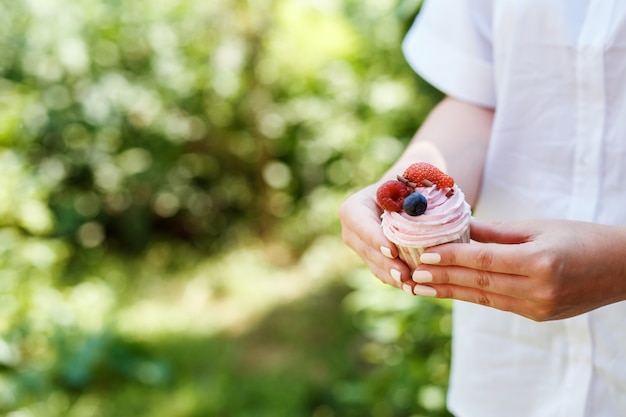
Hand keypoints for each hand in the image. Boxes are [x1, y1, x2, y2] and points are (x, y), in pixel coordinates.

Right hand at [339, 184, 416, 293]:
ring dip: (392, 276)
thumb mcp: (406, 181)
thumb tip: (421, 205)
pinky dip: (396, 280)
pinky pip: (381, 272)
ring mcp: (359, 246)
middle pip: (367, 249)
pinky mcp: (370, 258)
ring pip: (374, 264)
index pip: (362, 225)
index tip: (392, 250)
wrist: (400, 193)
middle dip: (386, 263)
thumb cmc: (405, 183)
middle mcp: (350, 229)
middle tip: (405, 275)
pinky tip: (413, 288)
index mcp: (354, 207)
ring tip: (411, 286)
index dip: (376, 239)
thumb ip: (409, 192)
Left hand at [412, 218, 625, 320]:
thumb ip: (496, 231)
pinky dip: (472, 295)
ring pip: (484, 298)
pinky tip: (450, 290)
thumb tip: (459, 225)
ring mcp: (539, 307)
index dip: (450, 258)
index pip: (483, 261)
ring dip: (450, 291)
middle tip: (412, 273)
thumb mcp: (539, 227)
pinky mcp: (539, 316)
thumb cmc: (581, 238)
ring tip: (421, 286)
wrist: (623, 268)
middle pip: (478, 283)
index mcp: (540, 262)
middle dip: (442, 278)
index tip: (422, 253)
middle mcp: (539, 290)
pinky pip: (497, 304)